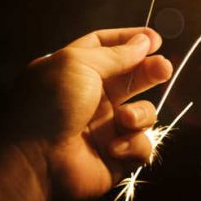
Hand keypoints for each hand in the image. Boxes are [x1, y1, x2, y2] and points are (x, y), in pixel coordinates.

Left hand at [0, 27, 173, 200]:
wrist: (37, 162)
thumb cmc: (51, 105)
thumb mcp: (77, 65)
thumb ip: (116, 54)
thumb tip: (144, 41)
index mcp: (74, 71)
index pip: (105, 47)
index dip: (130, 40)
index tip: (155, 39)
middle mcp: (91, 97)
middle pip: (131, 77)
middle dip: (150, 71)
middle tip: (164, 68)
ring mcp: (106, 127)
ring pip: (143, 112)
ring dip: (139, 113)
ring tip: (124, 119)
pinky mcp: (117, 155)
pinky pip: (142, 144)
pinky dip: (133, 144)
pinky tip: (113, 147)